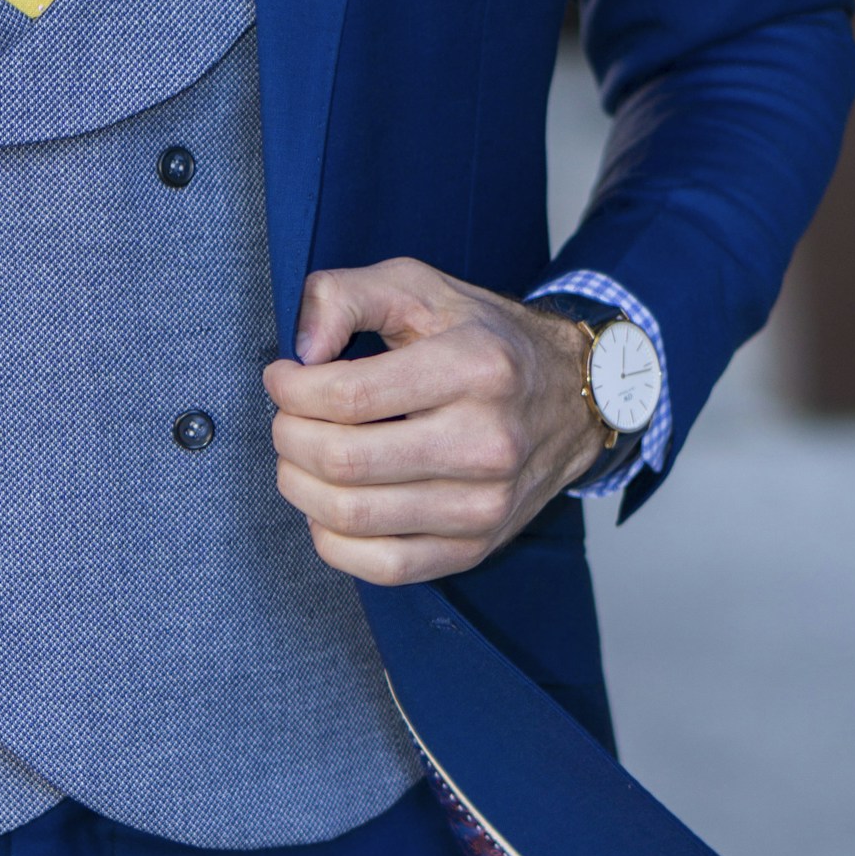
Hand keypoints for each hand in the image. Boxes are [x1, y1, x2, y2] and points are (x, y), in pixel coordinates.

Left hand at [264, 256, 607, 587]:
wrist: (571, 400)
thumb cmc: (483, 341)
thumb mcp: (419, 288)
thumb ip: (344, 297)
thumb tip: (301, 353)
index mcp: (476, 368)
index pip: (349, 395)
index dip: (291, 390)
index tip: (283, 379)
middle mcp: (488, 441)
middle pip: (344, 461)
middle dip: (288, 438)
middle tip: (288, 420)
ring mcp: (485, 504)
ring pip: (353, 517)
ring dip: (300, 488)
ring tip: (303, 458)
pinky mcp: (476, 547)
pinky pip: (381, 567)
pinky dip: (333, 540)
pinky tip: (330, 505)